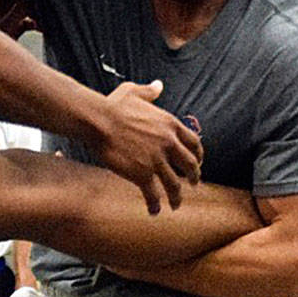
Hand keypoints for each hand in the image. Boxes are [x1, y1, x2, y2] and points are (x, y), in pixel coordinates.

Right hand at [96, 80, 202, 213]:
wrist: (99, 121)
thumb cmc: (113, 106)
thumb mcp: (134, 92)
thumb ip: (149, 91)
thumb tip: (158, 86)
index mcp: (170, 124)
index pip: (194, 142)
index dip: (198, 155)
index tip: (197, 162)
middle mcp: (169, 143)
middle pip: (190, 165)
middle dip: (194, 177)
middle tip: (193, 184)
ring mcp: (157, 160)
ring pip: (174, 184)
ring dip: (176, 197)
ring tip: (175, 205)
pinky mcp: (142, 174)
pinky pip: (154, 194)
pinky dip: (155, 205)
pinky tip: (154, 211)